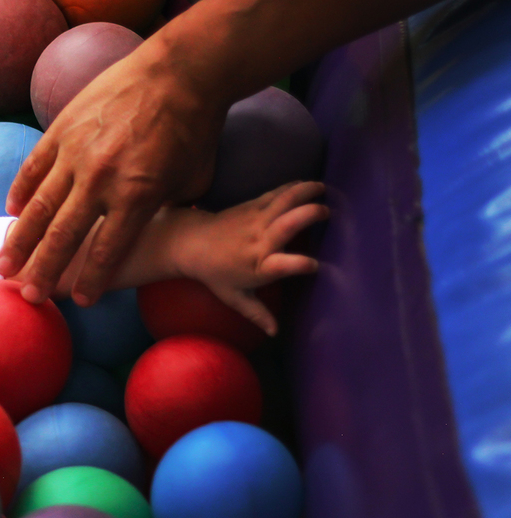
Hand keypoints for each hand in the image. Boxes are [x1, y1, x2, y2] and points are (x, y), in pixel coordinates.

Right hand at [0, 42, 226, 305]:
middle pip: (64, 236)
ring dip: (20, 239)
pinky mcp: (63, 129)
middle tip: (27, 295)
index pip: (109, 250)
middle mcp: (101, 179)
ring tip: (4, 264)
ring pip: (39, 205)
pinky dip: (21, 190)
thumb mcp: (192, 181)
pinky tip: (12, 211)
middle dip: (44, 271)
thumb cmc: (194, 128)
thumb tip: (149, 227)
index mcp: (137, 196)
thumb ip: (166, 209)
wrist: (181, 70)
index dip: (93, 279)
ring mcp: (76, 152)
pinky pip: (35, 166)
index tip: (79, 300)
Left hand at [176, 180, 328, 335]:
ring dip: (304, 192)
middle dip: (307, 215)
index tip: (316, 264)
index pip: (281, 265)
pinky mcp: (250, 206)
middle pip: (285, 225)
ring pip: (282, 202)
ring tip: (324, 187)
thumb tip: (275, 333)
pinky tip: (308, 184)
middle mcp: (258, 241)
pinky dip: (292, 187)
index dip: (300, 264)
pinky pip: (275, 194)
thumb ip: (257, 314)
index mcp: (258, 266)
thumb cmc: (215, 274)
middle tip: (326, 211)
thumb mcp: (234, 297)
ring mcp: (254, 220)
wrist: (190, 244)